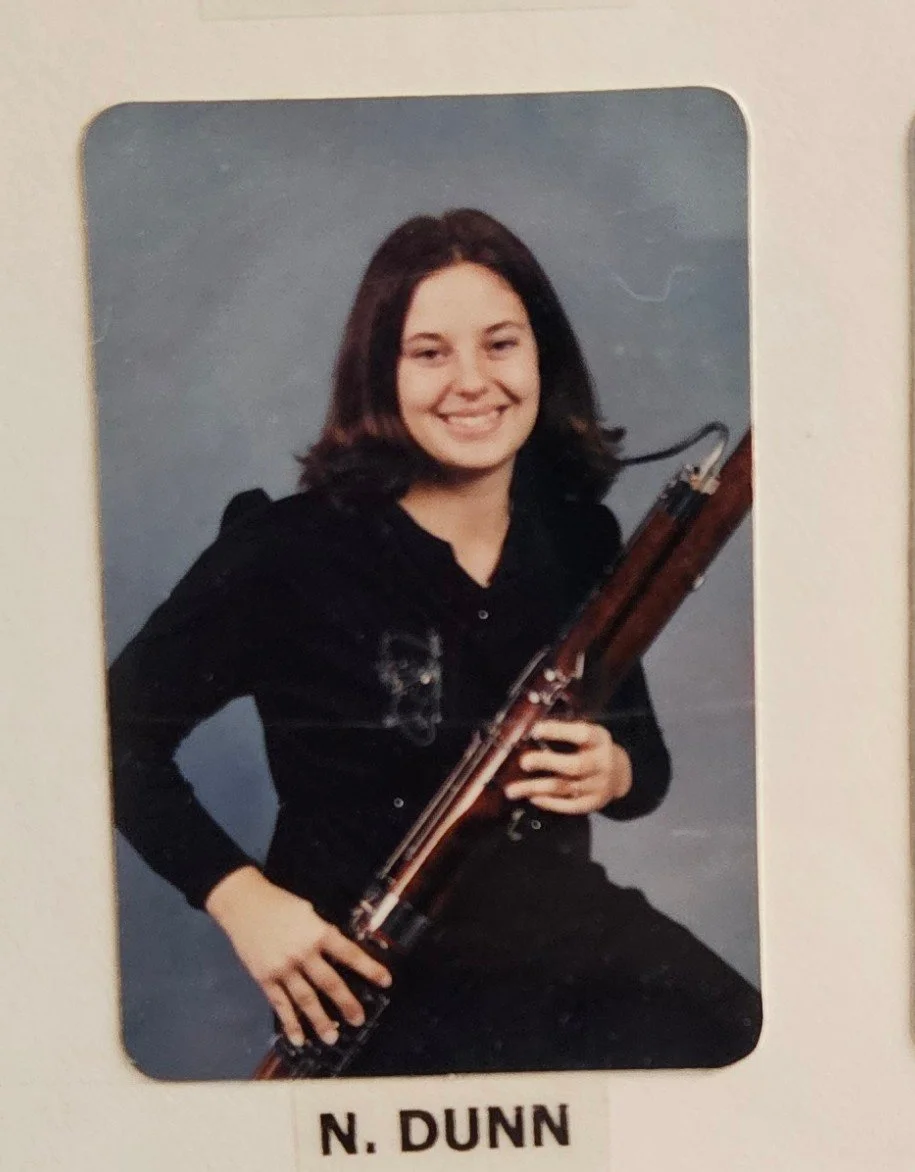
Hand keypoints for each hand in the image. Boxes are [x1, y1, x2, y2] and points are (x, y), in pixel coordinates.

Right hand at [204, 866, 391, 1047]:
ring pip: (306, 999)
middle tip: (359, 1020)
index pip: (349, 953)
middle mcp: (303, 953)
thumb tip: (339, 953)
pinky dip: (290, 1023)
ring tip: (332, 1038)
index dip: (369, 968)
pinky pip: (280, 1005)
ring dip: (320, 1020)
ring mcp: (283, 968)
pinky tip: (299, 1038)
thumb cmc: (280, 904)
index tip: (386, 981)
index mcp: (318, 932)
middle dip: (347, 1003)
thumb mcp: (308, 912)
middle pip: (329, 983)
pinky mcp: (265, 978)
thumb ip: (322, 933)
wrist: (244, 904)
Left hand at [503, 719, 631, 813]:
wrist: (620, 773)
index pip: (582, 734)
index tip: (536, 730)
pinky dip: (548, 802)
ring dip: (536, 788)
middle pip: (574, 765)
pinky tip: (532, 797)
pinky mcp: (592, 804)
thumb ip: (565, 732)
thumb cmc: (592, 748)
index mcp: (599, 739)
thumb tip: (528, 729)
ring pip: (565, 788)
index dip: (558, 732)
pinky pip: (568, 806)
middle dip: (545, 763)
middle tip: (524, 762)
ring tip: (512, 790)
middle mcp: (602, 763)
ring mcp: (598, 786)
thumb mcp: (587, 734)